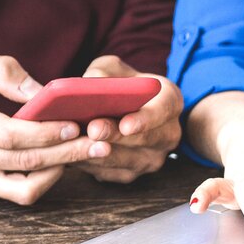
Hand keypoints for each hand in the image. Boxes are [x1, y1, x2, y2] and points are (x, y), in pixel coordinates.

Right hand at [0, 53, 109, 204]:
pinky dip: (40, 181)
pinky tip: (56, 164)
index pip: (9, 134)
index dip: (46, 132)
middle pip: (24, 162)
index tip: (74, 124)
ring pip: (23, 188)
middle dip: (66, 152)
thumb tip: (41, 92)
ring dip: (58, 173)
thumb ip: (4, 72)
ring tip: (81, 156)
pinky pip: (14, 194)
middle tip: (97, 143)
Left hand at [70, 55, 181, 183]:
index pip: (163, 111)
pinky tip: (73, 152)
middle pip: (146, 139)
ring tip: (77, 142)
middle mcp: (168, 133)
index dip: (145, 119)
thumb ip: (102, 73)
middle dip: (117, 136)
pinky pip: (112, 173)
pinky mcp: (133, 173)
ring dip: (100, 153)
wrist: (121, 108)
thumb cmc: (118, 84)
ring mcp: (153, 157)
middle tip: (93, 130)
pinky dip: (91, 164)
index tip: (126, 124)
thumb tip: (88, 84)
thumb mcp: (112, 69)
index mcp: (169, 101)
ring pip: (128, 161)